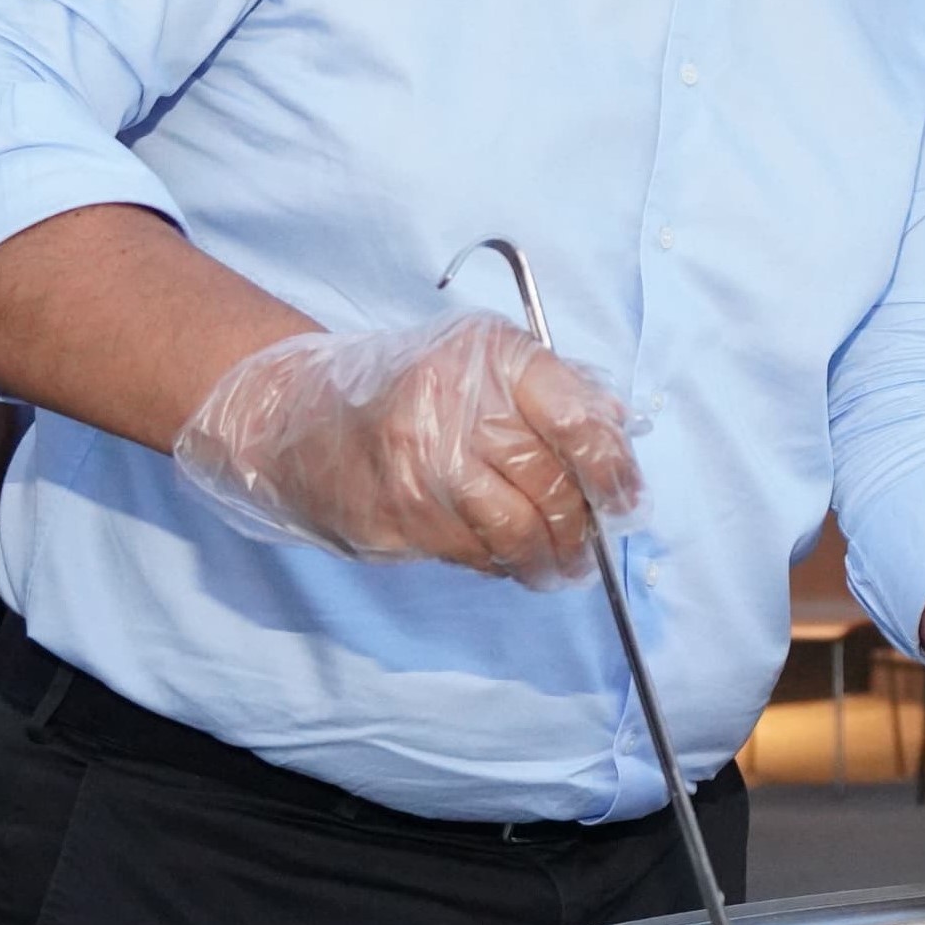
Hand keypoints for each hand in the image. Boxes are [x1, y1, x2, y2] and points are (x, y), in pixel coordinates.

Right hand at [171, 311, 640, 585]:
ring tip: (565, 568)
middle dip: (586, 524)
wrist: (297, 417)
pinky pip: (474, 552)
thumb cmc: (408, 386)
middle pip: (551, 481)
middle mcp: (456, 407)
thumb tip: (623, 433)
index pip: (576, 419)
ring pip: (516, 528)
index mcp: (490, 357)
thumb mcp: (483, 361)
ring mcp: (423, 466)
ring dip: (553, 558)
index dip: (613, 467)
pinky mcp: (398, 516)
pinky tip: (510, 560)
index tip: (628, 498)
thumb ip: (557, 389)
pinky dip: (503, 562)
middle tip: (599, 543)